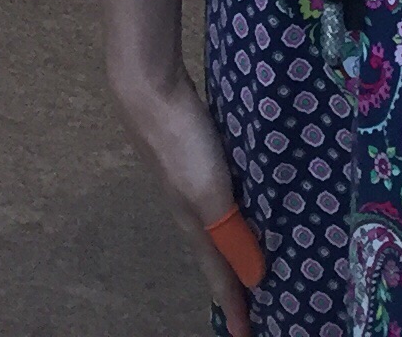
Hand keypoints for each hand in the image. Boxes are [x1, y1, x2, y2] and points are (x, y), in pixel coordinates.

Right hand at [112, 70, 255, 336]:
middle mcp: (191, 207)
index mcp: (194, 223)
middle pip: (215, 254)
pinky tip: (242, 201)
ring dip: (233, 246)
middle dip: (232, 282)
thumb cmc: (180, 143)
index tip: (245, 333)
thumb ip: (231, 235)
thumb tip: (254, 279)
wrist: (148, 88)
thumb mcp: (210, 193)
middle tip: (250, 305)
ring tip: (249, 260)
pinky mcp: (195, 154)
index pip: (219, 274)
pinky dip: (233, 211)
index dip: (233, 305)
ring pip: (216, 225)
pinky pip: (219, 195)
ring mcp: (190, 179)